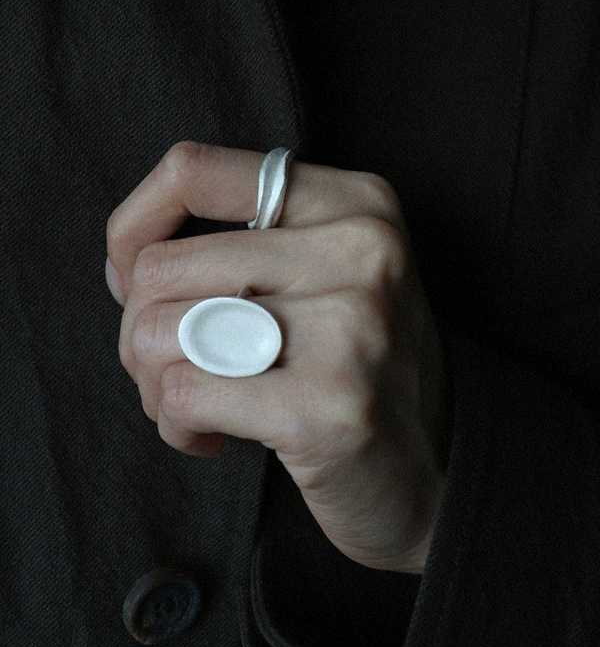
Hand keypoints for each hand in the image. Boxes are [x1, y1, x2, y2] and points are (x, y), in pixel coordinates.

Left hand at [106, 142, 448, 572]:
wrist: (434, 475)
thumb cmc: (355, 376)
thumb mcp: (322, 282)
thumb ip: (236, 252)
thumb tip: (124, 265)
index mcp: (355, 203)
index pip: (193, 171)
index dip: (134, 225)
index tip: (133, 282)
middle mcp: (361, 249)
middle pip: (161, 268)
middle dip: (141, 335)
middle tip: (178, 373)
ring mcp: (349, 326)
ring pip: (159, 333)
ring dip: (155, 386)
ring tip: (199, 408)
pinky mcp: (324, 406)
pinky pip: (182, 397)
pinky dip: (176, 427)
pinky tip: (213, 440)